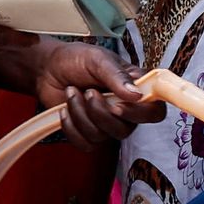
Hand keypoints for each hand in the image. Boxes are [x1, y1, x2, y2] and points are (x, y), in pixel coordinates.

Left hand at [20, 36, 167, 145]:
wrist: (48, 68)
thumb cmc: (77, 59)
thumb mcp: (98, 59)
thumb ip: (117, 76)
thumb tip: (137, 95)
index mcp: (135, 89)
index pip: (154, 111)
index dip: (141, 114)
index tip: (117, 105)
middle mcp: (125, 110)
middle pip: (126, 130)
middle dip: (100, 113)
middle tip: (88, 91)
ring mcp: (106, 123)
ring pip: (103, 136)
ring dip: (81, 114)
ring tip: (71, 92)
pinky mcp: (87, 133)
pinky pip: (85, 144)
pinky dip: (71, 127)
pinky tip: (64, 109)